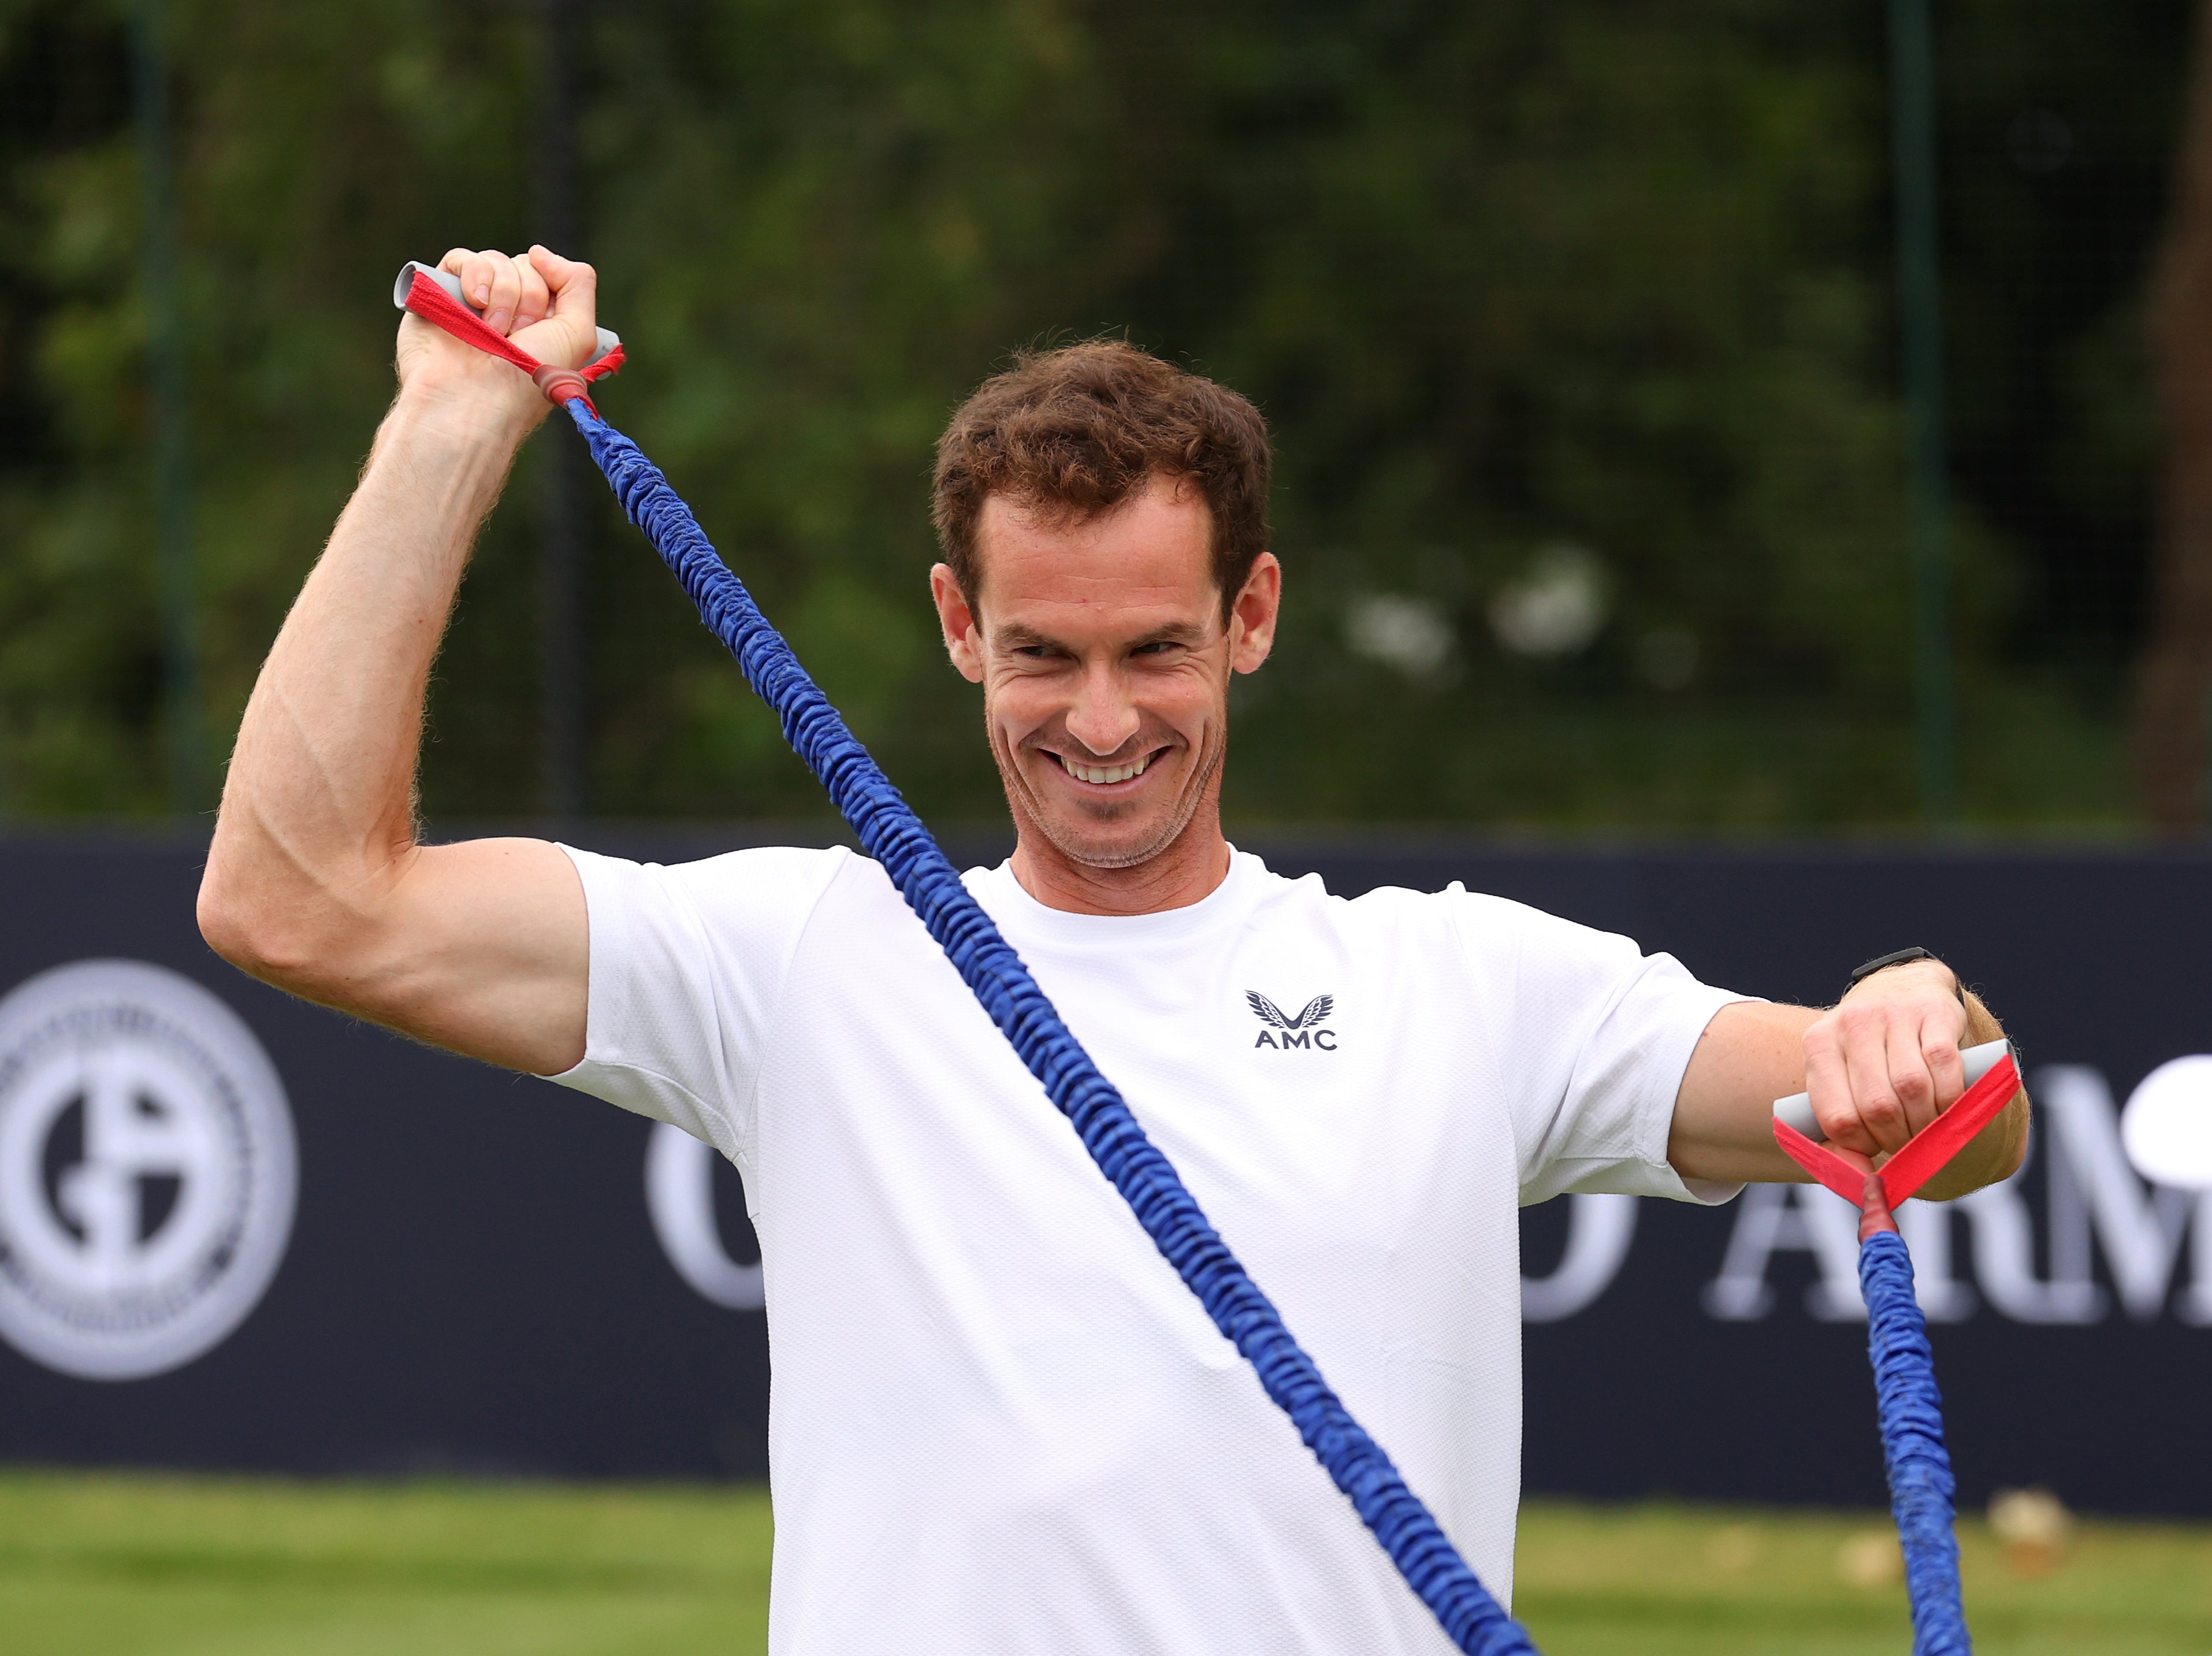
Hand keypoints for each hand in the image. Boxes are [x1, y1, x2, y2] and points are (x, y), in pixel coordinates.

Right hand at [394, 244, 598, 420]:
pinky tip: (473, 304)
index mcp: (541, 320)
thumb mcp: (578, 334)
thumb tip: (539, 252)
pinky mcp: (439, 292)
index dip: (552, 292)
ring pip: (496, 260)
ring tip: (493, 332)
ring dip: (503, 296)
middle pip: (525, 265)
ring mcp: (472, 300)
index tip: (544, 326)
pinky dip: (473, 276)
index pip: (551, 274)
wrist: (473, 398)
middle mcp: (508, 309)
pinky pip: (461, 258)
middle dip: (528, 299)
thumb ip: (578, 283)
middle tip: (517, 336)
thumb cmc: (527, 376)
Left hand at [1801, 959, 1967, 1161]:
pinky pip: (1945, 1066)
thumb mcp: (1840, 1080)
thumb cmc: (1867, 1051)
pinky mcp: (1934, 1014)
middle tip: (1908, 1145)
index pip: (1837, 1116)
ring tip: (1927, 1130)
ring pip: (1911, 1088)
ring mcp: (1894, 1015)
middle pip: (1876, 1105)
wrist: (1901, 988)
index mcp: (1818, 1045)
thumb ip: (1840, 1131)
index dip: (1862, 1147)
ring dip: (1926, 1122)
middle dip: (1898, 1139)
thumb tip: (1860, 1180)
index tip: (1876, 1153)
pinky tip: (1948, 1107)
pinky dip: (1951, 1097)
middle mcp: (1852, 1025)